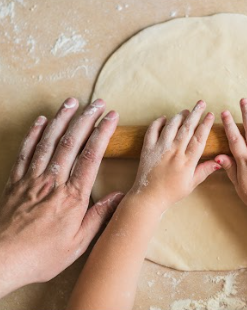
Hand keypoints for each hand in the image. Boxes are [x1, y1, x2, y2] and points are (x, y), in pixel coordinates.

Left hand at [0, 98, 123, 296]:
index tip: (111, 117)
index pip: (91, 156)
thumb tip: (119, 196)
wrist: (2, 260)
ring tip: (72, 102)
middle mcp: (53, 182)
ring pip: (48, 141)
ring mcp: (32, 179)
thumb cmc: (41, 254)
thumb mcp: (78, 243)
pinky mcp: (16, 182)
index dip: (102, 133)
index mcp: (72, 196)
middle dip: (86, 118)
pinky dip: (33, 134)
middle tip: (97, 103)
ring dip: (61, 119)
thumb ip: (99, 216)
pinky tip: (40, 121)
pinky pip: (25, 152)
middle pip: (71, 142)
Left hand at [128, 100, 219, 210]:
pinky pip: (152, 130)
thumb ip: (204, 170)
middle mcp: (174, 152)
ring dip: (179, 116)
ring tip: (186, 110)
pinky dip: (158, 122)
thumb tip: (219, 161)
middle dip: (195, 113)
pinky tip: (164, 118)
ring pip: (171, 126)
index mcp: (187, 161)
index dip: (205, 125)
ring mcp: (160, 149)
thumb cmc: (171, 193)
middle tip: (201, 103)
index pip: (199, 138)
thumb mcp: (191, 184)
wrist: (148, 197)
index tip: (210, 115)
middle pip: (187, 128)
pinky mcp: (148, 149)